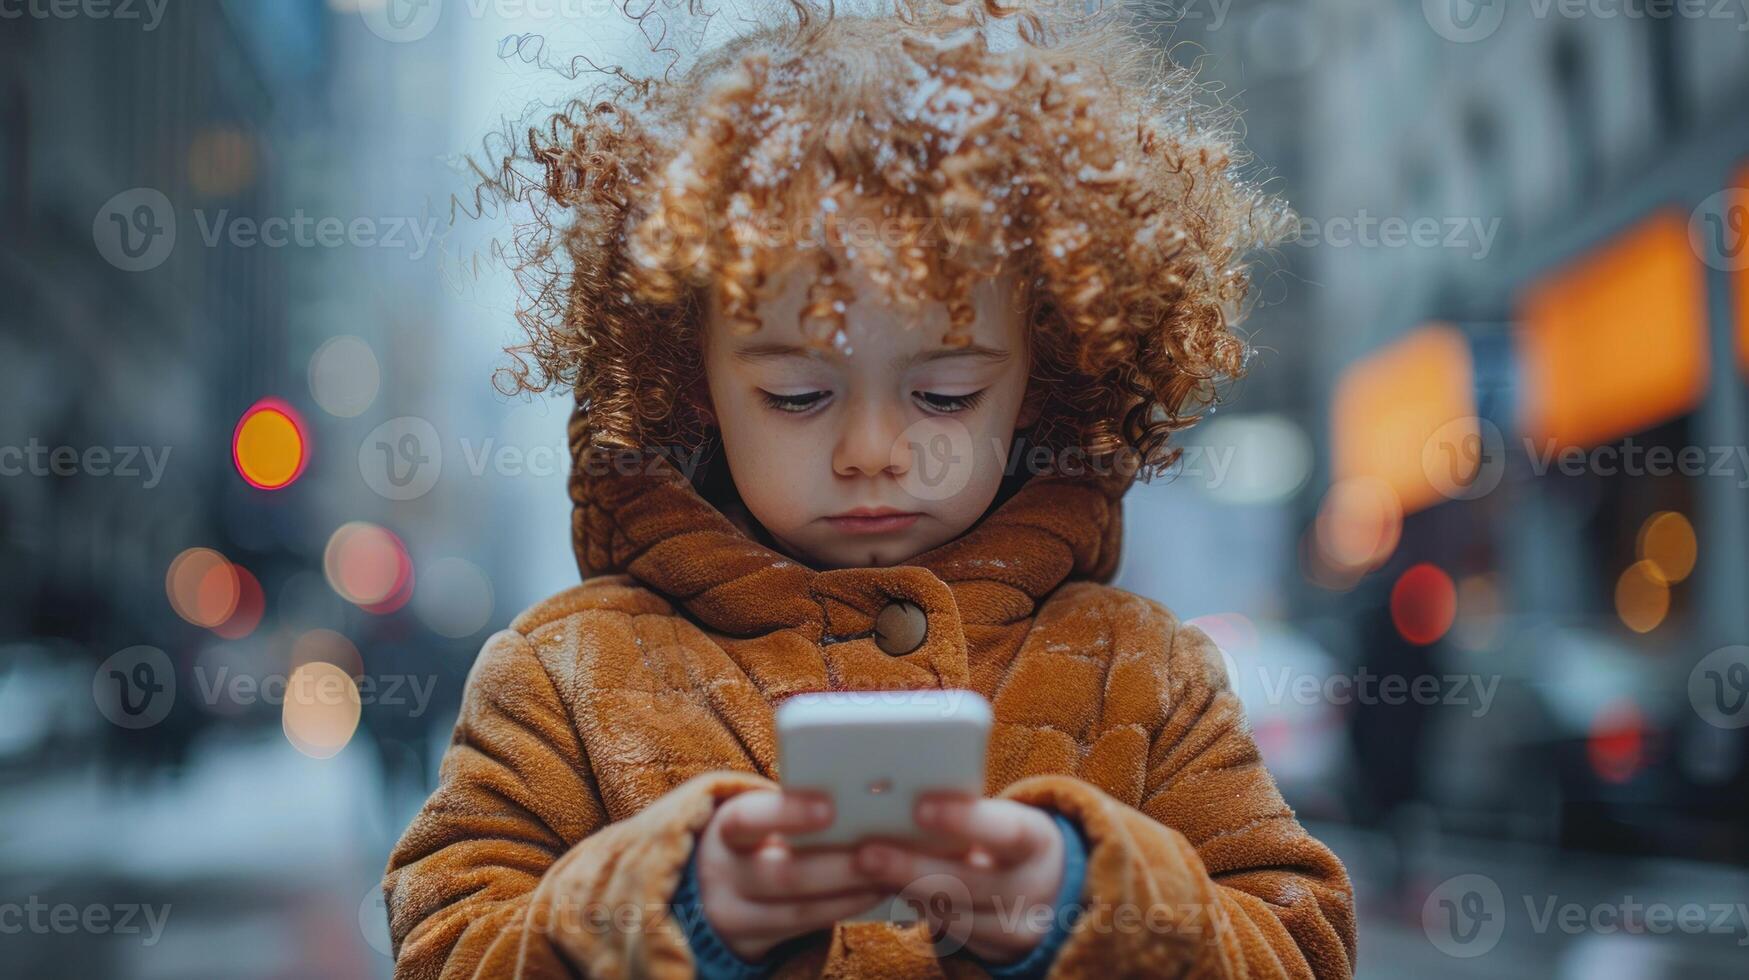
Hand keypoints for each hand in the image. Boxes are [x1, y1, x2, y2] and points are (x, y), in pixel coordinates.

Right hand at [694, 789, 889, 961]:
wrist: (712, 886)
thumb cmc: (756, 835)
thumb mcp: (758, 815)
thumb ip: (795, 805)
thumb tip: (864, 790)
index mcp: (726, 829)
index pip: (749, 820)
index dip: (788, 814)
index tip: (831, 808)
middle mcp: (724, 875)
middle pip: (782, 875)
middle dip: (836, 867)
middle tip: (880, 854)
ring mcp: (735, 916)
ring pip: (799, 911)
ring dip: (851, 894)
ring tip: (891, 876)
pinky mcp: (754, 943)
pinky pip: (806, 931)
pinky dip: (844, 910)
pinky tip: (877, 894)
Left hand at [853, 792, 1067, 963]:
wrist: (1045, 886)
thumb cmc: (1006, 837)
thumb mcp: (1003, 818)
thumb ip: (966, 811)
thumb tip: (897, 793)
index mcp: (1039, 842)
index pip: (1007, 832)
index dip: (965, 821)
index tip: (918, 807)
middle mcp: (1035, 890)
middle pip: (971, 884)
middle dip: (913, 868)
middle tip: (866, 854)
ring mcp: (1018, 928)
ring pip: (953, 915)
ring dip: (905, 891)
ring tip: (865, 870)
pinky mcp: (997, 953)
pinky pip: (947, 932)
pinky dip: (914, 908)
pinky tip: (887, 890)